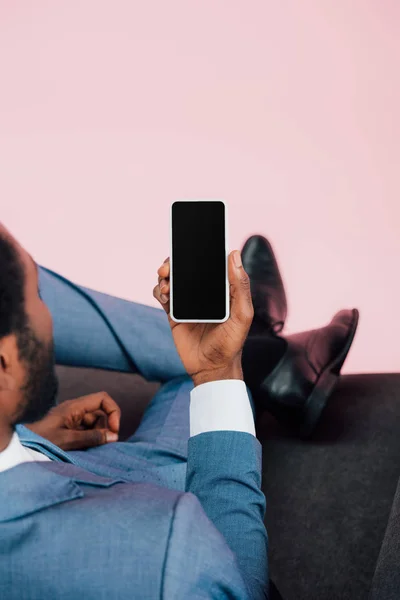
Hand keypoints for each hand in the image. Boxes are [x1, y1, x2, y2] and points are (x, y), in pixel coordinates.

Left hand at [26, 392, 120, 450]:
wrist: (21, 445)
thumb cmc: (41, 440)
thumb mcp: (68, 440)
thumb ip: (92, 437)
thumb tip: (114, 436)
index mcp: (75, 406)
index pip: (103, 399)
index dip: (113, 411)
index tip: (114, 430)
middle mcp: (75, 410)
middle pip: (100, 413)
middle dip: (105, 428)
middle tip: (103, 444)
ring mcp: (72, 419)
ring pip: (94, 424)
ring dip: (97, 436)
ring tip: (88, 448)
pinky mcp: (69, 429)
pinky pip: (86, 431)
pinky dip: (89, 440)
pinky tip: (83, 449)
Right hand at [153, 250, 253, 385]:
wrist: (212, 368)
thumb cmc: (232, 342)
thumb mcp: (242, 314)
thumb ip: (240, 286)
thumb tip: (234, 255)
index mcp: (220, 288)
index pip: (209, 262)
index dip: (199, 250)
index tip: (189, 242)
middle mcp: (203, 291)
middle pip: (186, 268)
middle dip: (174, 261)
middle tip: (168, 265)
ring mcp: (188, 301)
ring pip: (172, 279)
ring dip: (164, 275)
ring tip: (165, 281)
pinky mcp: (174, 313)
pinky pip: (162, 296)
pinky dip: (159, 290)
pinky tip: (164, 294)